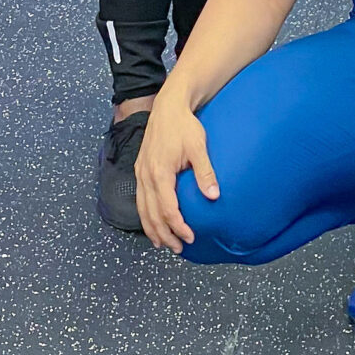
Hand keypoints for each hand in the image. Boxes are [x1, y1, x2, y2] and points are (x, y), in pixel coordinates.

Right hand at [136, 86, 217, 252]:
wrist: (168, 106)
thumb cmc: (184, 125)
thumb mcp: (198, 147)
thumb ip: (205, 172)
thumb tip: (214, 196)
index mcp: (159, 172)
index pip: (167, 209)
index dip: (178, 227)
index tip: (190, 237)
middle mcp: (146, 175)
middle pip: (152, 214)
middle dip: (165, 234)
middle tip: (179, 248)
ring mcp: (140, 173)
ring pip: (142, 209)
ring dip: (152, 229)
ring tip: (164, 244)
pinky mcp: (140, 169)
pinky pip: (140, 199)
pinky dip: (145, 215)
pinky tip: (152, 223)